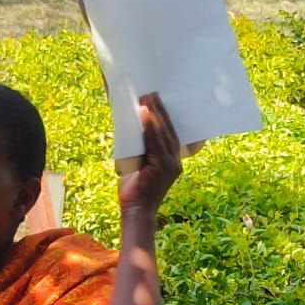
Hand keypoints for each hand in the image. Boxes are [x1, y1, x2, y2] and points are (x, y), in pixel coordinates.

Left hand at [117, 93, 181, 215]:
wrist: (136, 211)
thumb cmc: (134, 191)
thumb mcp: (137, 165)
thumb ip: (138, 151)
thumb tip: (129, 130)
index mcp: (172, 160)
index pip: (169, 133)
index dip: (163, 117)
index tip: (155, 101)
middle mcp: (175, 161)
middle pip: (168, 129)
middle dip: (160, 110)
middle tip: (151, 93)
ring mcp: (171, 164)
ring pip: (163, 133)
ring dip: (155, 114)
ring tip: (146, 98)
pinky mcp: (162, 166)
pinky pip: (156, 141)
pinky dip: (150, 126)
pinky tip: (144, 113)